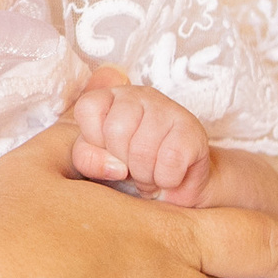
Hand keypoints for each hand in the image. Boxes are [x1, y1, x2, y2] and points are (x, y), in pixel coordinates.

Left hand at [66, 78, 211, 205]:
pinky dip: (165, 179)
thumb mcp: (101, 162)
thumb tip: (114, 166)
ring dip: (145, 176)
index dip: (94, 139)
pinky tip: (168, 176)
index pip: (87, 108)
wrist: (178, 181)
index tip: (109, 151)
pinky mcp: (191, 129)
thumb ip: (89, 159)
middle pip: (116, 130)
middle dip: (123, 162)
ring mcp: (167, 108)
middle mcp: (139, 95)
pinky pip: (170, 161)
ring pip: (143, 149)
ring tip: (150, 175)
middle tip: (133, 170)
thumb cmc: (132, 166)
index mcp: (111, 98)